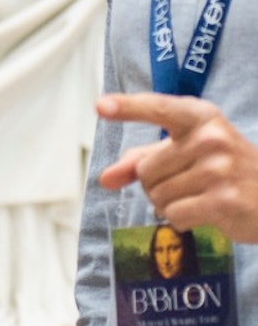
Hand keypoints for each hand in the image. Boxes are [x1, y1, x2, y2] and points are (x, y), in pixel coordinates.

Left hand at [97, 92, 257, 241]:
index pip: (157, 108)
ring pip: (157, 195)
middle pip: (145, 169)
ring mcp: (220, 169)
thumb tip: (105, 179)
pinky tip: (204, 212)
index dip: (127, 107)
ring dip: (169, 203)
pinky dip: (180, 219)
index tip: (100, 106)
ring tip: (198, 196)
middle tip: (188, 182)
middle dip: (156, 183)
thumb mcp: (185, 151)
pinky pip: (174, 214)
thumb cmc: (222, 167)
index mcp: (199, 116)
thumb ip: (141, 159)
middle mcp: (210, 138)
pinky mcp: (224, 200)